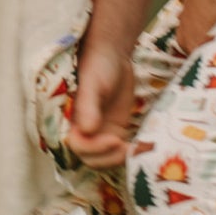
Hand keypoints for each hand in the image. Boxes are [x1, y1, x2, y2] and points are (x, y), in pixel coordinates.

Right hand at [67, 38, 139, 168]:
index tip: (115, 139)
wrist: (112, 55)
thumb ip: (88, 106)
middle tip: (127, 147)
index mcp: (71, 120)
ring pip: (107, 159)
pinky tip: (144, 145)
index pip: (77, 147)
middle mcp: (84, 130)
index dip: (94, 149)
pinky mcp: (116, 130)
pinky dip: (131, 152)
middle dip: (109, 158)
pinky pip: (121, 150)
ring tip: (137, 147)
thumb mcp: (92, 84)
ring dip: (120, 159)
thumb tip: (87, 130)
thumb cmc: (97, 65)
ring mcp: (100, 132)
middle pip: (91, 159)